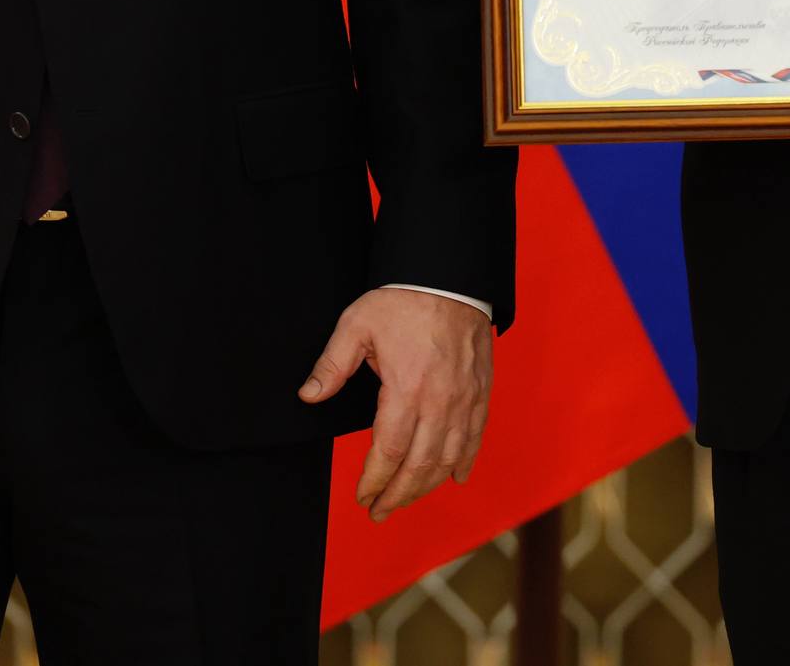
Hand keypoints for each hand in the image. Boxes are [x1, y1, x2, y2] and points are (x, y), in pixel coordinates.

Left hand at [298, 287, 492, 520]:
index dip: (374, 481)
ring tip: (406, 499)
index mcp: (406, 389)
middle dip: (397, 495)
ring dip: (427, 486)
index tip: (362, 496)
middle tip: (379, 511)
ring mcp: (464, 401)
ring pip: (448, 459)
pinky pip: (475, 438)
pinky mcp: (480, 394)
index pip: (388, 452)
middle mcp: (439, 403)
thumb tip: (309, 395)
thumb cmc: (403, 301)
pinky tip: (455, 477)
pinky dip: (464, 462)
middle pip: (420, 466)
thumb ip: (332, 365)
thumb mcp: (356, 325)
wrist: (451, 278)